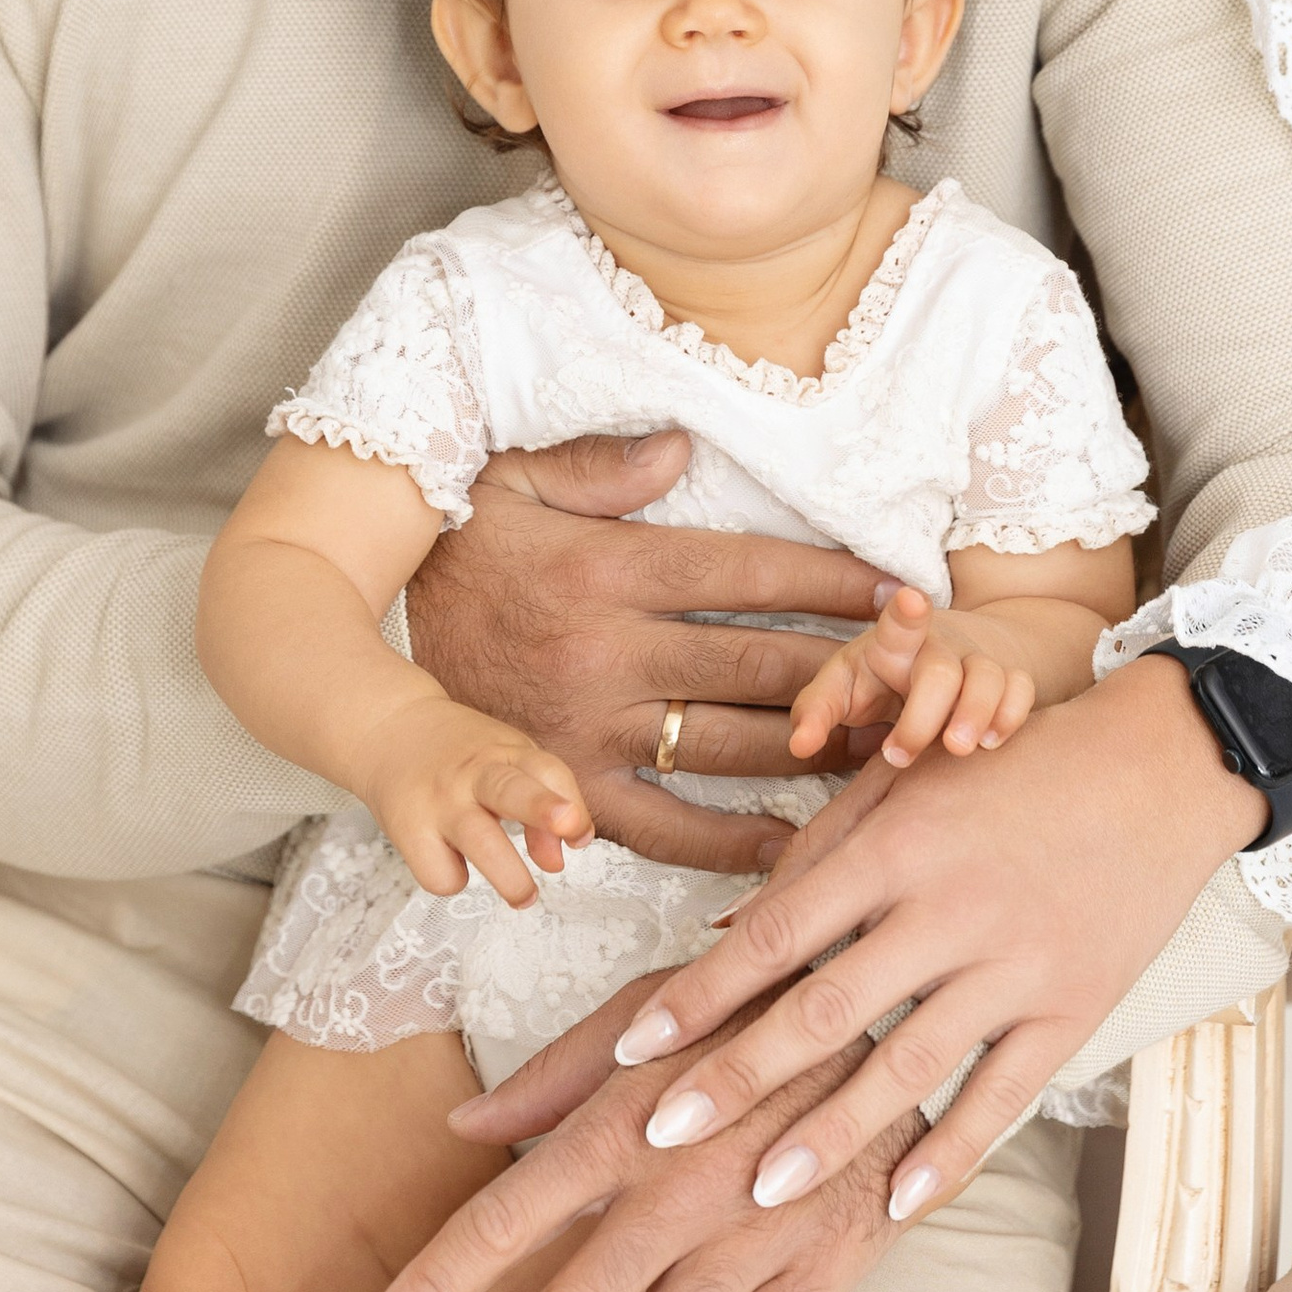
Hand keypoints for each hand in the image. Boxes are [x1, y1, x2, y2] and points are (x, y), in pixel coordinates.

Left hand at [349, 976, 920, 1291]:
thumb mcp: (650, 1012)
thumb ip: (555, 1076)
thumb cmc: (753, 1011)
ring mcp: (753, 1229)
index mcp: (623, 1117)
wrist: (899, 1018)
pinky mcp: (820, 1263)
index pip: (507, 1214)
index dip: (437, 1284)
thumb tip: (463, 1121)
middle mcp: (678, 1180)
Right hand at [350, 696, 591, 904]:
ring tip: (525, 898)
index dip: (571, 803)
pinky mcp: (409, 831)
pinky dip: (453, 879)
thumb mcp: (506, 762)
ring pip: (478, 841)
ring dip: (509, 876)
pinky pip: (440, 873)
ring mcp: (441, 802)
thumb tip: (557, 863)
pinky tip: (453, 864)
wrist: (389, 728)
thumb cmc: (461, 756)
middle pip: (510, 789)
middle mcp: (474, 773)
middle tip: (569, 830)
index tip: (578, 834)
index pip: (547, 770)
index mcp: (505, 751)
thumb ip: (539, 807)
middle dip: (542, 808)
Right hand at [404, 433, 882, 877]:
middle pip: (758, 664)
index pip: (748, 572)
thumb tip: (683, 449)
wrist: (368, 649)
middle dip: (849, 668)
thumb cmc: (461, 551)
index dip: (833, 580)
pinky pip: (668, 829)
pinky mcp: (573, 792)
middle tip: (923, 674)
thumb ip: (600, 466)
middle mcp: (608, 654)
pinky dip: (734, 842)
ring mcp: (592, 732)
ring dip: (816, 751)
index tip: (901, 589)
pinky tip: (796, 841)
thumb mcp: (512, 480)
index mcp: (607, 569)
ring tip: (891, 747)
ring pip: (731, 747)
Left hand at [605, 654, 1268, 1223]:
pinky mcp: (1075, 1008)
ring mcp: (1017, 964)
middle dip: (738, 1075)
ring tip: (760, 1192)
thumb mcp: (911, 787)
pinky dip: (952, 1152)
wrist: (1162, 765)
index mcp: (898, 843)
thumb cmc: (1015, 767)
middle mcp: (952, 906)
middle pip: (827, 1006)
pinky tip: (898, 1203)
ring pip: (910, 1065)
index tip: (634, 1049)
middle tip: (662, 1134)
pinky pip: (1005, 1094)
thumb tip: (721, 929)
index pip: (777, 931)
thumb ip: (820, 854)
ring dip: (831, 1134)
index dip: (700, 993)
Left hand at [790, 584, 1037, 768]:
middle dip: (924, 715)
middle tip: (899, 755)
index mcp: (894, 642)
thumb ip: (817, 712)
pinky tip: (992, 744)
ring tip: (957, 750)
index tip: (911, 600)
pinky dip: (1012, 715)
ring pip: (989, 678)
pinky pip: (1022, 690)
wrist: (950, 653)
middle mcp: (940, 646)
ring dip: (975, 716)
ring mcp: (979, 660)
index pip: (899, 622)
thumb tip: (798, 744)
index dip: (906, 613)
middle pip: (940, 671)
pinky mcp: (1010, 678)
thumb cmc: (883, 677)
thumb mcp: (845, 686)